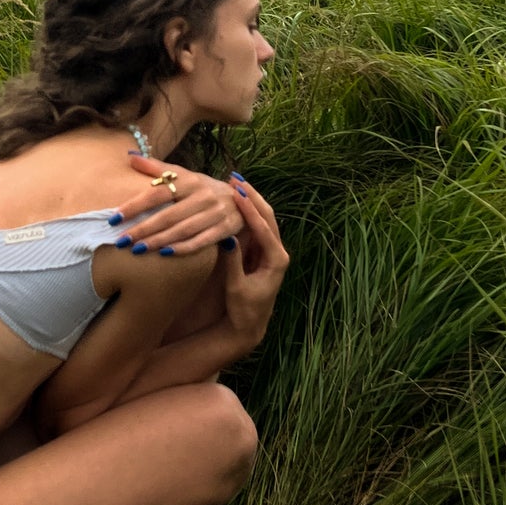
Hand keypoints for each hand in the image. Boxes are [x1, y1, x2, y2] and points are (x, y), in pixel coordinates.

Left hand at [111, 155, 245, 253]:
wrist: (242, 199)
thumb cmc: (203, 188)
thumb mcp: (184, 175)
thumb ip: (157, 168)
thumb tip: (129, 157)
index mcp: (189, 180)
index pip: (157, 193)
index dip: (135, 206)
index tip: (114, 218)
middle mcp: (203, 195)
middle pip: (168, 215)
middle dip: (142, 229)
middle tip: (121, 241)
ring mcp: (216, 212)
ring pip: (182, 230)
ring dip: (158, 241)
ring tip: (136, 250)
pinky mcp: (226, 228)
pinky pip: (201, 241)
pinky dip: (183, 248)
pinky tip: (164, 254)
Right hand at [220, 174, 288, 348]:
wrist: (248, 325)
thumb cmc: (243, 309)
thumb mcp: (236, 287)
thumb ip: (233, 262)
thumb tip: (227, 237)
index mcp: (277, 261)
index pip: (264, 228)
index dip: (250, 210)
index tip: (237, 193)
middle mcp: (278, 253)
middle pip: (268, 217)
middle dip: (253, 197)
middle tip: (236, 179)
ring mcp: (271, 251)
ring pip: (264, 219)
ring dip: (251, 200)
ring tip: (235, 182)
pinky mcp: (262, 252)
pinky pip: (256, 226)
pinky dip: (247, 211)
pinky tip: (236, 199)